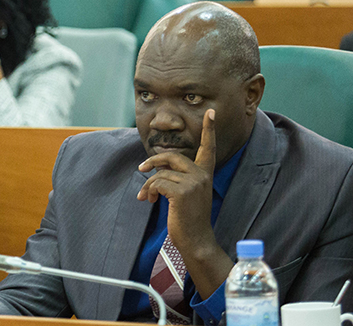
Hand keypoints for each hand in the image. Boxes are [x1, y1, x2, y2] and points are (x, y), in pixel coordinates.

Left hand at [137, 109, 232, 298]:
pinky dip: (148, 191)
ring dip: (148, 185)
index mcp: (205, 174)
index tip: (211, 112)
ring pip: (160, 173)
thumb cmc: (189, 218)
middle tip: (141, 169)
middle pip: (172, 156)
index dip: (209, 130)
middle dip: (153, 161)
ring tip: (147, 197)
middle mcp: (202, 175)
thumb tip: (155, 168)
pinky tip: (150, 201)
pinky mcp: (182, 192)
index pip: (208, 148)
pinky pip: (156, 182)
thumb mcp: (187, 193)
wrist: (196, 240)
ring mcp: (193, 183)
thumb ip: (177, 177)